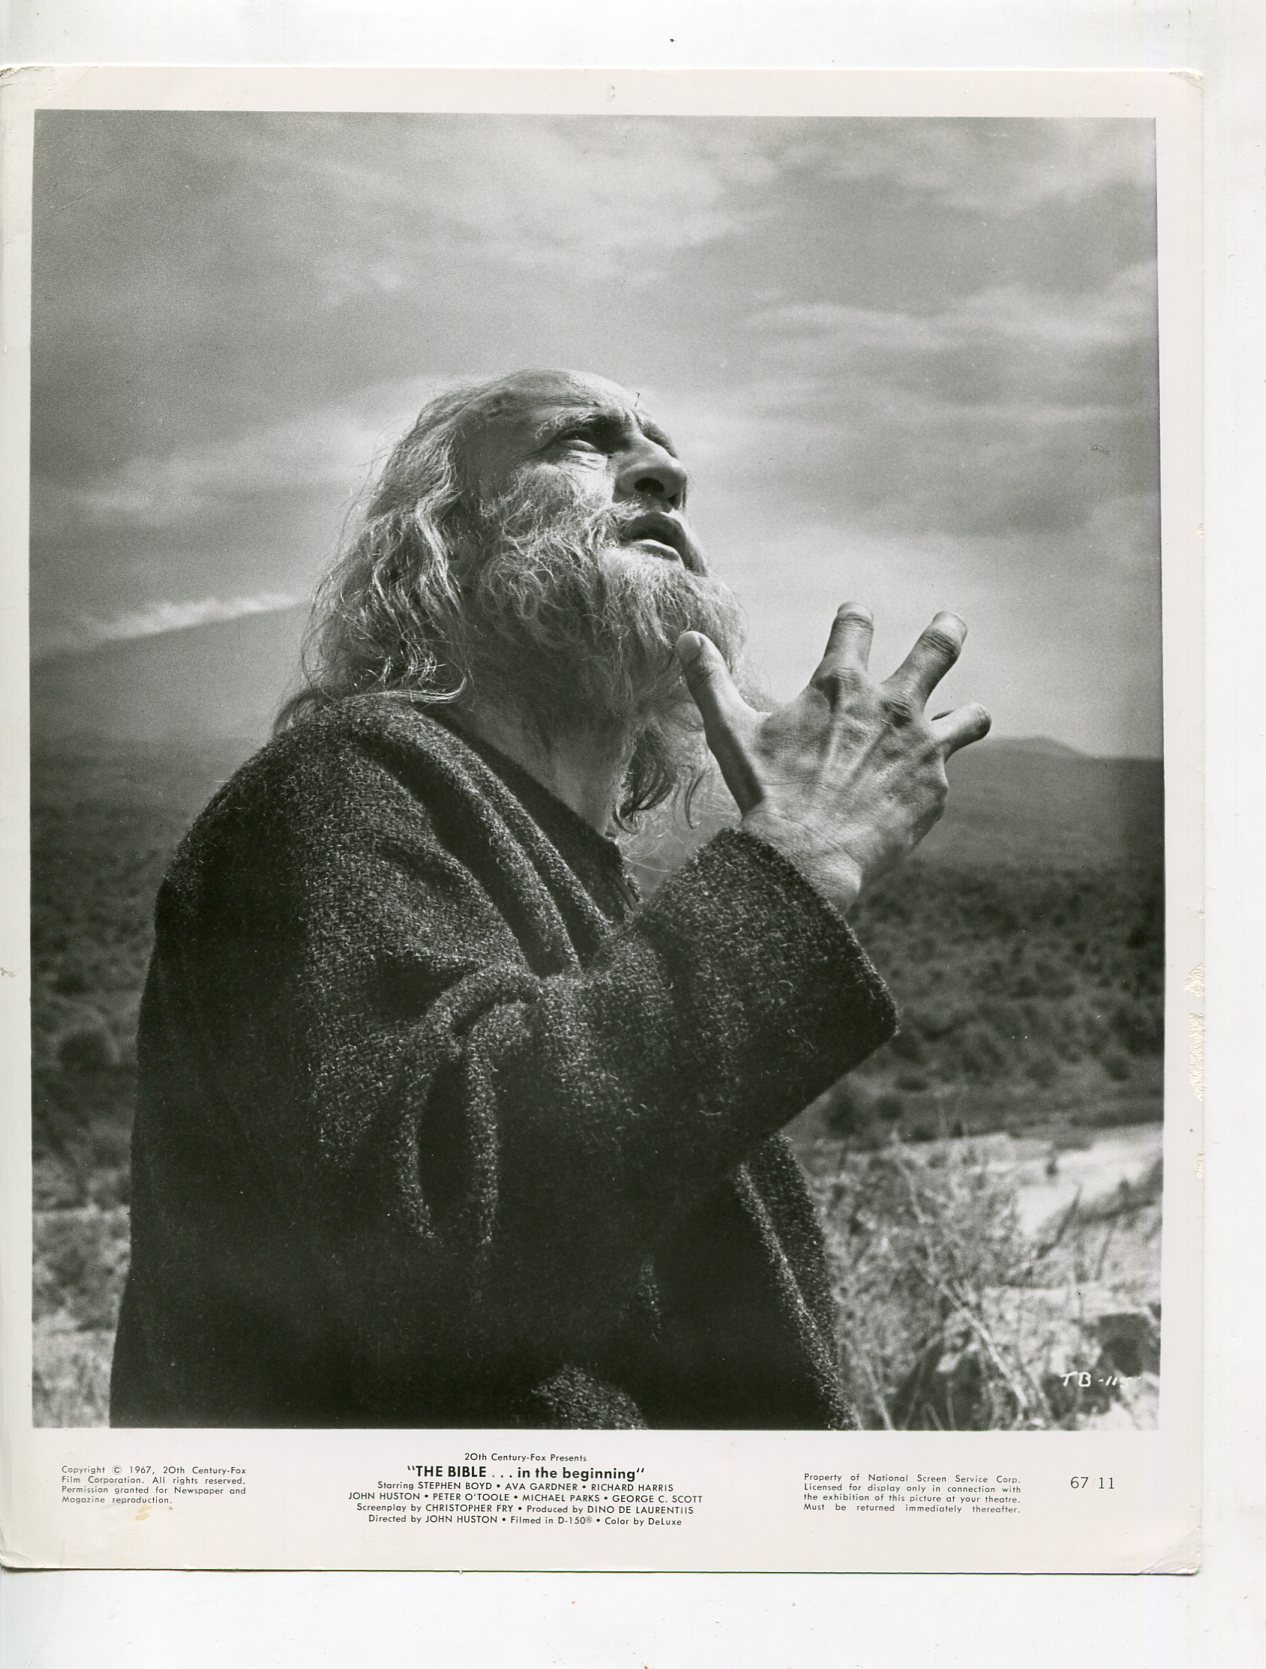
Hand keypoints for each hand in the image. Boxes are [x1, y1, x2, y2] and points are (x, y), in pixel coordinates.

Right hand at [676, 605, 990, 912]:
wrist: (805, 856)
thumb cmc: (765, 793)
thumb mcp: (730, 731)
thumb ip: (710, 680)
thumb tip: (687, 639)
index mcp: (840, 685)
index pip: (856, 625)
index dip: (854, 618)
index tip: (855, 618)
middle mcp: (891, 706)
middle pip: (939, 647)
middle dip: (946, 632)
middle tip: (950, 625)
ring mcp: (921, 746)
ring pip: (971, 714)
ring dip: (967, 714)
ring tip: (964, 718)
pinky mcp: (935, 787)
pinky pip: (947, 772)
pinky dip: (933, 778)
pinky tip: (915, 793)